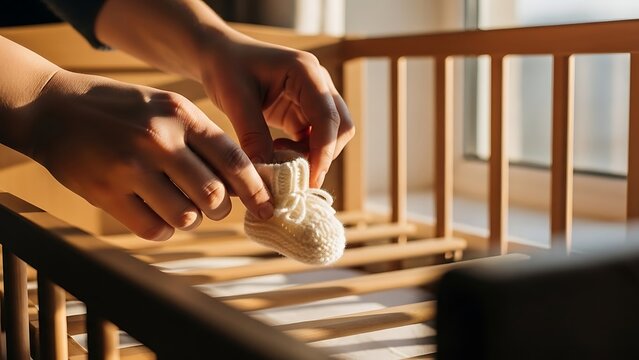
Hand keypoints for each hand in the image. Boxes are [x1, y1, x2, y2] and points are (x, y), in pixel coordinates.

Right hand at [27, 70, 272, 239]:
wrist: (54, 109)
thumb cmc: (121, 111)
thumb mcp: (166, 107)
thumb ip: (202, 139)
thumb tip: (240, 181)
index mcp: (181, 115)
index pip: (234, 160)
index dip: (256, 190)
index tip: (268, 208)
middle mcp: (159, 139)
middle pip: (214, 196)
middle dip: (220, 209)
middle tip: (212, 206)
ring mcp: (131, 167)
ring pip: (186, 217)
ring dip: (189, 219)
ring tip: (178, 206)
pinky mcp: (106, 192)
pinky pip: (153, 229)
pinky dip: (161, 229)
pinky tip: (153, 213)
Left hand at [199, 36, 354, 187]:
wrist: (218, 56)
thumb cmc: (225, 68)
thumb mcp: (234, 100)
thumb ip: (253, 136)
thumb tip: (267, 175)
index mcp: (305, 71)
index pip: (328, 116)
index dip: (323, 151)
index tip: (310, 180)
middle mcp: (318, 82)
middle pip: (341, 126)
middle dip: (324, 156)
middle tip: (297, 178)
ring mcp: (314, 97)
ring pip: (332, 135)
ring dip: (313, 155)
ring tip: (280, 159)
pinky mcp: (304, 112)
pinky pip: (315, 138)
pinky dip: (302, 152)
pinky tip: (277, 151)